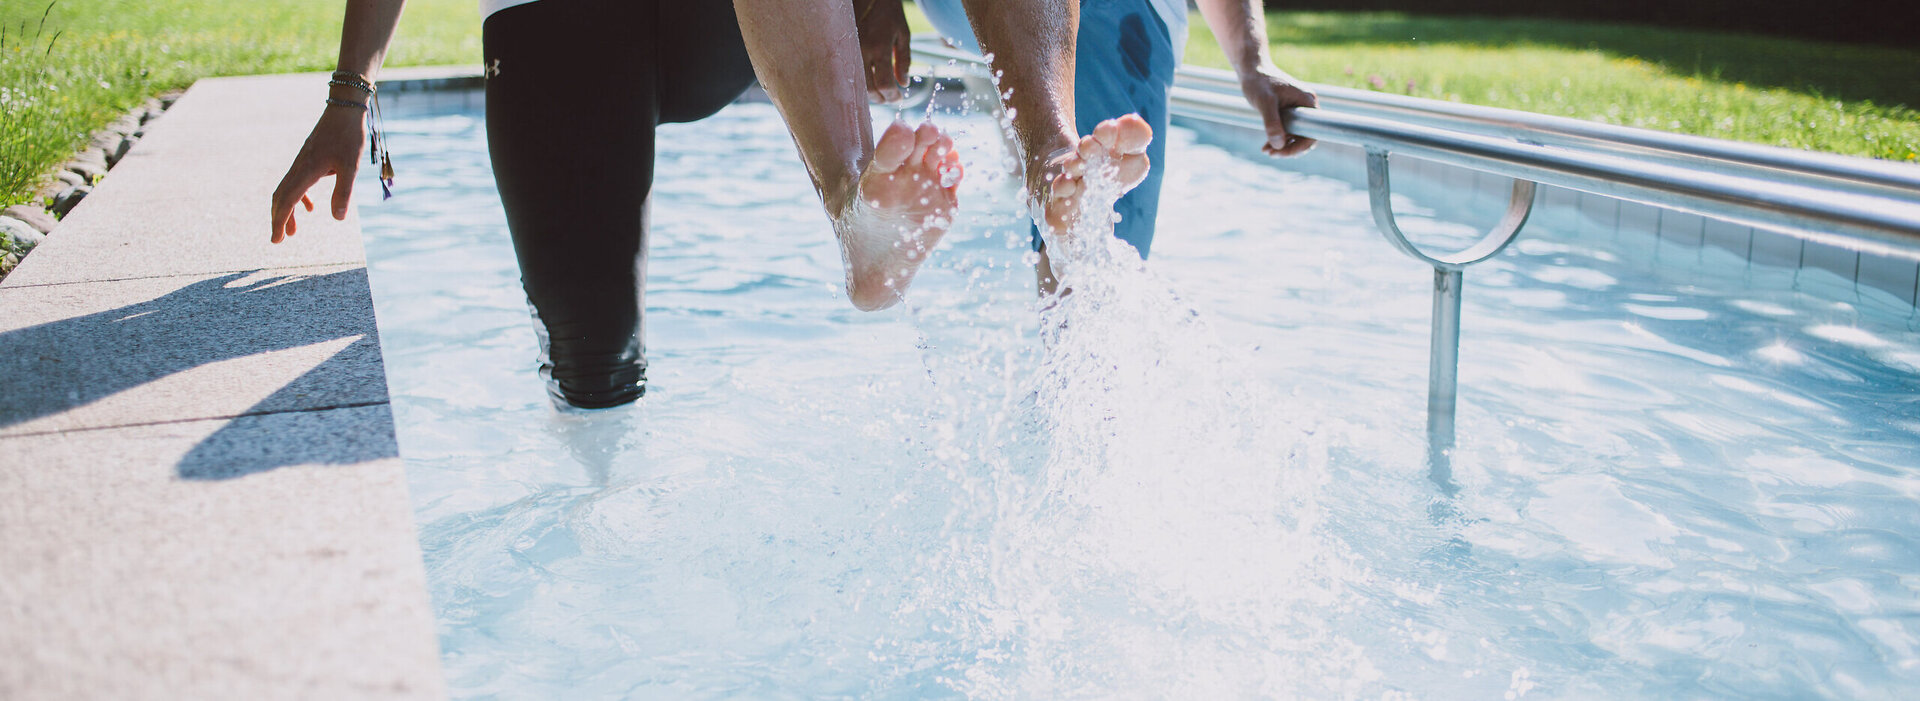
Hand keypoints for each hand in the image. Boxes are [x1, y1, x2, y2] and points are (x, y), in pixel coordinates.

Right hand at [270, 105, 365, 242]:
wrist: (344, 109)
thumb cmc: (349, 136)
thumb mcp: (351, 167)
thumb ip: (343, 192)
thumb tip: (337, 218)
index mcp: (306, 171)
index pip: (287, 201)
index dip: (279, 222)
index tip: (276, 240)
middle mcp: (299, 167)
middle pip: (281, 197)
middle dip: (279, 219)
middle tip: (279, 240)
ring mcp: (302, 162)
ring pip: (287, 190)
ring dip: (287, 210)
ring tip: (292, 230)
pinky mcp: (308, 158)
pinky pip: (296, 181)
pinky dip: (298, 197)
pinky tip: (309, 207)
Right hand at [853, 0, 912, 102]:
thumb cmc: (888, 10)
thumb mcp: (902, 32)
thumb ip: (904, 60)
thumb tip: (903, 83)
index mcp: (880, 47)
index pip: (884, 84)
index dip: (892, 96)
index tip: (898, 98)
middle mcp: (861, 51)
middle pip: (867, 88)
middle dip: (880, 98)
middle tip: (888, 98)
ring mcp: (848, 50)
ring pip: (854, 83)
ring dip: (868, 92)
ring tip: (878, 92)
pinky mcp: (839, 47)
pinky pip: (846, 71)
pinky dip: (857, 81)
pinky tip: (865, 81)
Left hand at [1239, 66, 1317, 156]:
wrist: (1251, 69)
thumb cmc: (1258, 82)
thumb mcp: (1264, 103)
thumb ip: (1272, 123)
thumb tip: (1279, 145)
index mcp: (1307, 102)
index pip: (1312, 132)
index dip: (1299, 147)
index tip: (1282, 153)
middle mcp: (1306, 106)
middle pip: (1305, 135)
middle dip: (1288, 148)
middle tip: (1270, 154)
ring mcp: (1299, 108)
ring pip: (1296, 134)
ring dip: (1282, 145)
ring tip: (1266, 151)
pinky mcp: (1289, 111)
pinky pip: (1289, 129)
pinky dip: (1278, 138)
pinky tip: (1266, 146)